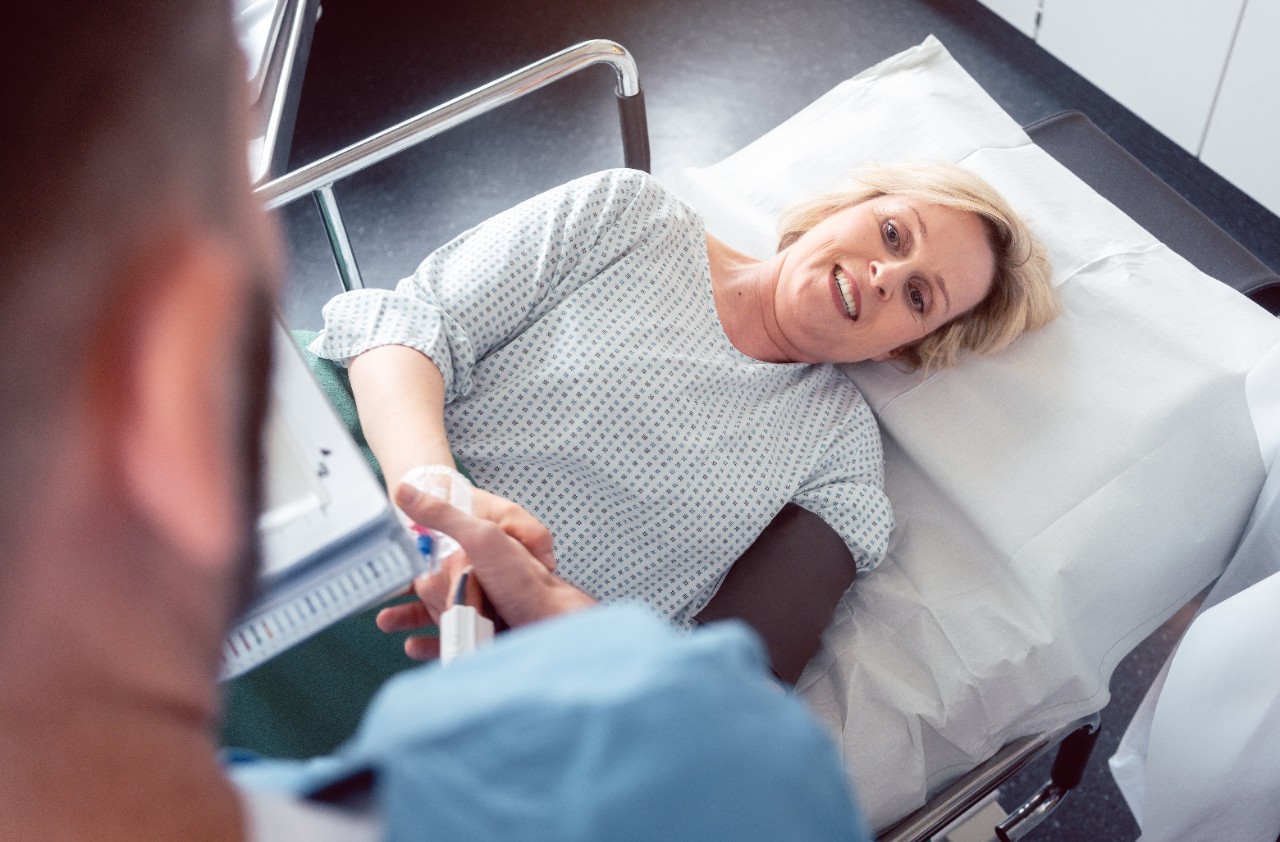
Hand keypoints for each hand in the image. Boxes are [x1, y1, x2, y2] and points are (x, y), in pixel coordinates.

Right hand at [377, 482, 595, 659]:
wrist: (555, 626)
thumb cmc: (524, 579)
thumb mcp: (482, 536)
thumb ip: (443, 515)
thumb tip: (403, 489)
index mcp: (476, 549)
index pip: (437, 544)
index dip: (412, 549)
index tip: (387, 554)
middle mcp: (479, 576)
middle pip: (434, 581)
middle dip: (404, 589)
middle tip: (379, 593)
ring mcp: (482, 608)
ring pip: (437, 611)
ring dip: (409, 616)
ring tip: (385, 620)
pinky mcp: (484, 636)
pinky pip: (450, 638)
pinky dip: (429, 642)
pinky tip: (411, 645)